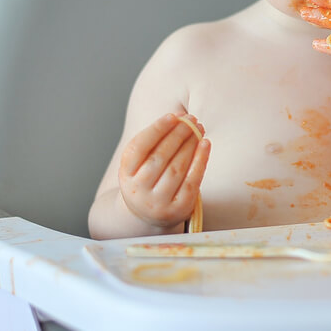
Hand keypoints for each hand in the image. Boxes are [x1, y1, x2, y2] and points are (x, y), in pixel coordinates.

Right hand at [118, 113, 208, 227]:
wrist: (149, 214)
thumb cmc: (148, 179)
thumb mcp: (140, 163)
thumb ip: (154, 142)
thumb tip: (180, 119)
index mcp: (126, 174)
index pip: (139, 147)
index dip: (156, 130)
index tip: (173, 116)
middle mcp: (139, 190)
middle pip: (160, 157)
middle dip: (178, 134)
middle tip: (191, 119)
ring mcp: (158, 202)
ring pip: (176, 168)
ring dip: (190, 144)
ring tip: (199, 128)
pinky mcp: (177, 209)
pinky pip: (192, 181)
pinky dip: (200, 160)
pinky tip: (205, 144)